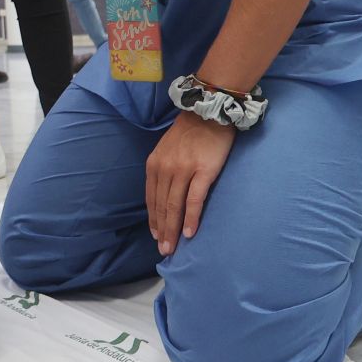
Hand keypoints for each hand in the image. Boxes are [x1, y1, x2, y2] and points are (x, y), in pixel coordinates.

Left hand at [145, 112, 235, 257]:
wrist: (209, 111)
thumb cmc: (190, 132)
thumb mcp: (167, 150)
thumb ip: (164, 170)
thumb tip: (165, 195)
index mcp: (155, 164)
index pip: (151, 199)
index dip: (154, 220)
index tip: (156, 236)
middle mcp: (165, 168)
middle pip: (162, 206)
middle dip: (162, 230)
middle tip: (164, 250)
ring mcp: (183, 170)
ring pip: (174, 206)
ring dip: (173, 230)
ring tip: (173, 247)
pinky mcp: (203, 171)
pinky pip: (194, 200)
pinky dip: (190, 218)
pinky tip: (190, 233)